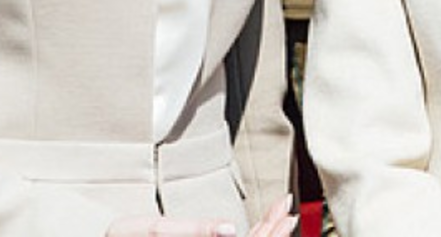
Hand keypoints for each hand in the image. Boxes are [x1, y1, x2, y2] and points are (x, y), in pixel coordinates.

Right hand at [105, 195, 295, 236]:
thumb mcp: (152, 231)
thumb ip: (192, 231)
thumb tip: (231, 230)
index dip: (269, 233)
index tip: (285, 211)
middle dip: (271, 230)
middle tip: (289, 207)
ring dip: (262, 233)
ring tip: (280, 213)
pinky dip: (247, 235)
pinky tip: (257, 226)